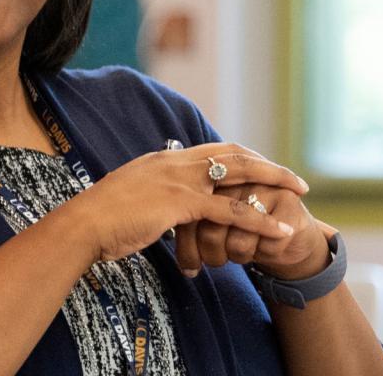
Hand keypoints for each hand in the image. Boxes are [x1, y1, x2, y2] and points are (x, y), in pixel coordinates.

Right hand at [62, 144, 305, 263]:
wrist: (82, 225)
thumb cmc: (100, 219)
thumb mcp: (129, 198)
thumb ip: (149, 196)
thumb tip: (158, 207)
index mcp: (163, 159)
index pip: (213, 150)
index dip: (244, 158)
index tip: (264, 169)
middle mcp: (174, 162)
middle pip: (233, 154)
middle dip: (268, 165)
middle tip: (294, 179)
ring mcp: (179, 180)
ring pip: (240, 175)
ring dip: (275, 183)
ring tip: (300, 195)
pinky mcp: (181, 204)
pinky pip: (231, 211)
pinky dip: (260, 222)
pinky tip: (279, 232)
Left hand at [174, 184, 333, 279]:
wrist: (285, 231)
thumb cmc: (238, 227)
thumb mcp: (205, 221)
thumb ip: (189, 226)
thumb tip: (185, 267)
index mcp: (206, 176)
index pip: (187, 218)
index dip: (187, 249)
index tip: (188, 269)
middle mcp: (233, 178)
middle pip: (211, 230)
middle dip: (212, 255)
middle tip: (215, 264)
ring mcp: (261, 186)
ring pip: (238, 241)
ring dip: (238, 257)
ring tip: (239, 256)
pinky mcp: (288, 201)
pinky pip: (268, 244)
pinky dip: (263, 255)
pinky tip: (264, 249)